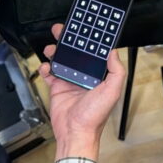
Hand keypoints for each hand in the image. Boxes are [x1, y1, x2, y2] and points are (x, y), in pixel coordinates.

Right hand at [40, 23, 126, 159]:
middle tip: (61, 31)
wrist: (75, 132)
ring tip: (50, 48)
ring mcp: (70, 81)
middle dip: (68, 41)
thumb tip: (114, 52)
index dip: (88, 41)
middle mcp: (84, 76)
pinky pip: (49, 73)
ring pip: (61, 60)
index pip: (93, 53)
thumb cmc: (94, 116)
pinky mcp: (57, 88)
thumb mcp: (112, 91)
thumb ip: (117, 71)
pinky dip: (45, 67)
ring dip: (55, 52)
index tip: (83, 30)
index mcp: (99, 76)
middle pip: (75, 53)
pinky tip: (46, 66)